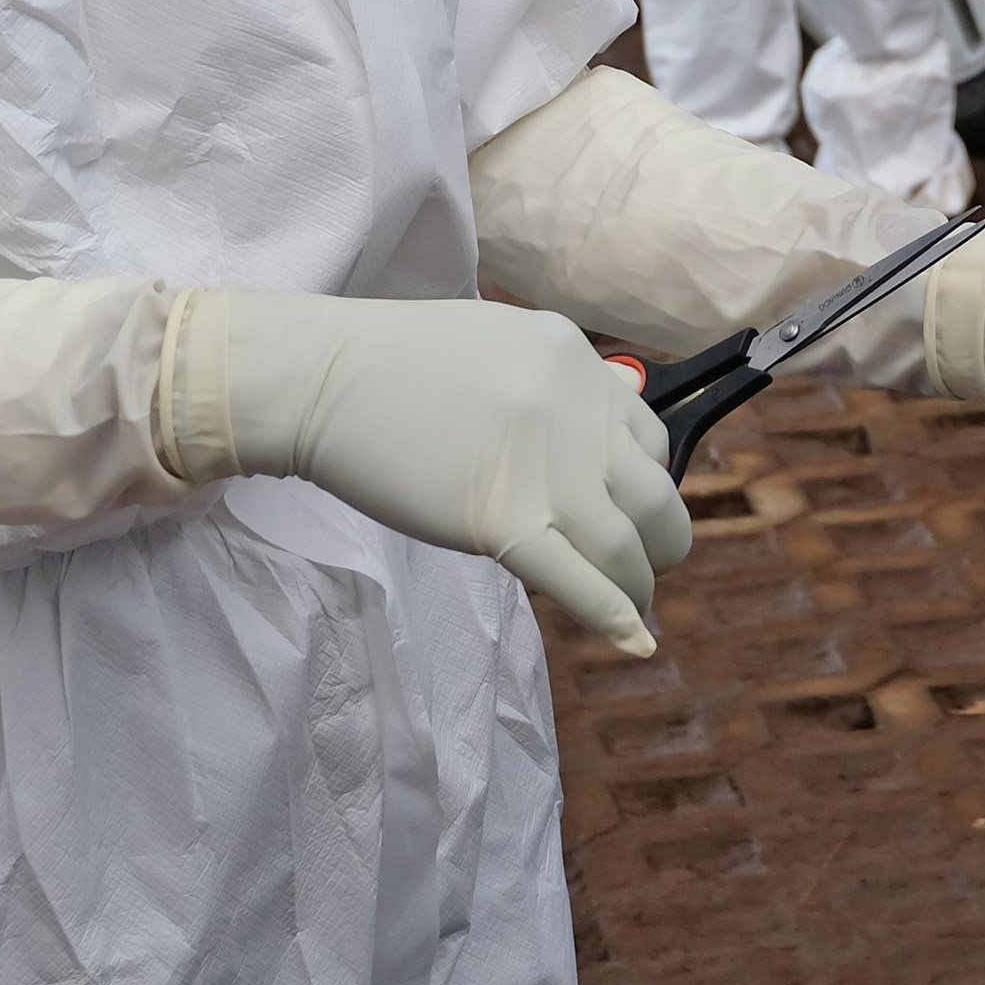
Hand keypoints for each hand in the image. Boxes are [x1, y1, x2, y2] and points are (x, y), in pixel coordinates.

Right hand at [174, 288, 691, 656]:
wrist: (322, 380)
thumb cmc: (393, 364)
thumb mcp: (501, 343)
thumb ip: (558, 383)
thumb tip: (613, 410)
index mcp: (575, 362)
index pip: (649, 436)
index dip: (647, 482)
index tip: (629, 511)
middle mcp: (577, 411)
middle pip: (655, 496)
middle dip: (662, 541)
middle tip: (646, 565)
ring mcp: (545, 469)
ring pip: (626, 545)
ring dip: (639, 584)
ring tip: (633, 602)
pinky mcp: (503, 521)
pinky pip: (580, 581)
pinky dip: (618, 617)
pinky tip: (636, 641)